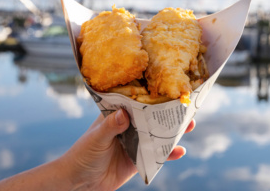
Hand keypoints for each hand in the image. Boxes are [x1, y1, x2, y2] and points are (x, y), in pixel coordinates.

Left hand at [60, 108, 195, 190]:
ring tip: (190, 125)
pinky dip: (168, 154)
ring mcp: (135, 143)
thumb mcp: (96, 138)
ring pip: (157, 135)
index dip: (151, 95)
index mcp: (117, 116)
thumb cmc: (83, 154)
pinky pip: (156, 155)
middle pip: (151, 117)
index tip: (168, 88)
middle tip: (185, 106)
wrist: (80, 182)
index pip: (136, 101)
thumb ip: (111, 126)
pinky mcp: (138, 160)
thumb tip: (125, 113)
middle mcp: (128, 127)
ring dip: (173, 131)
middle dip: (168, 112)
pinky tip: (179, 151)